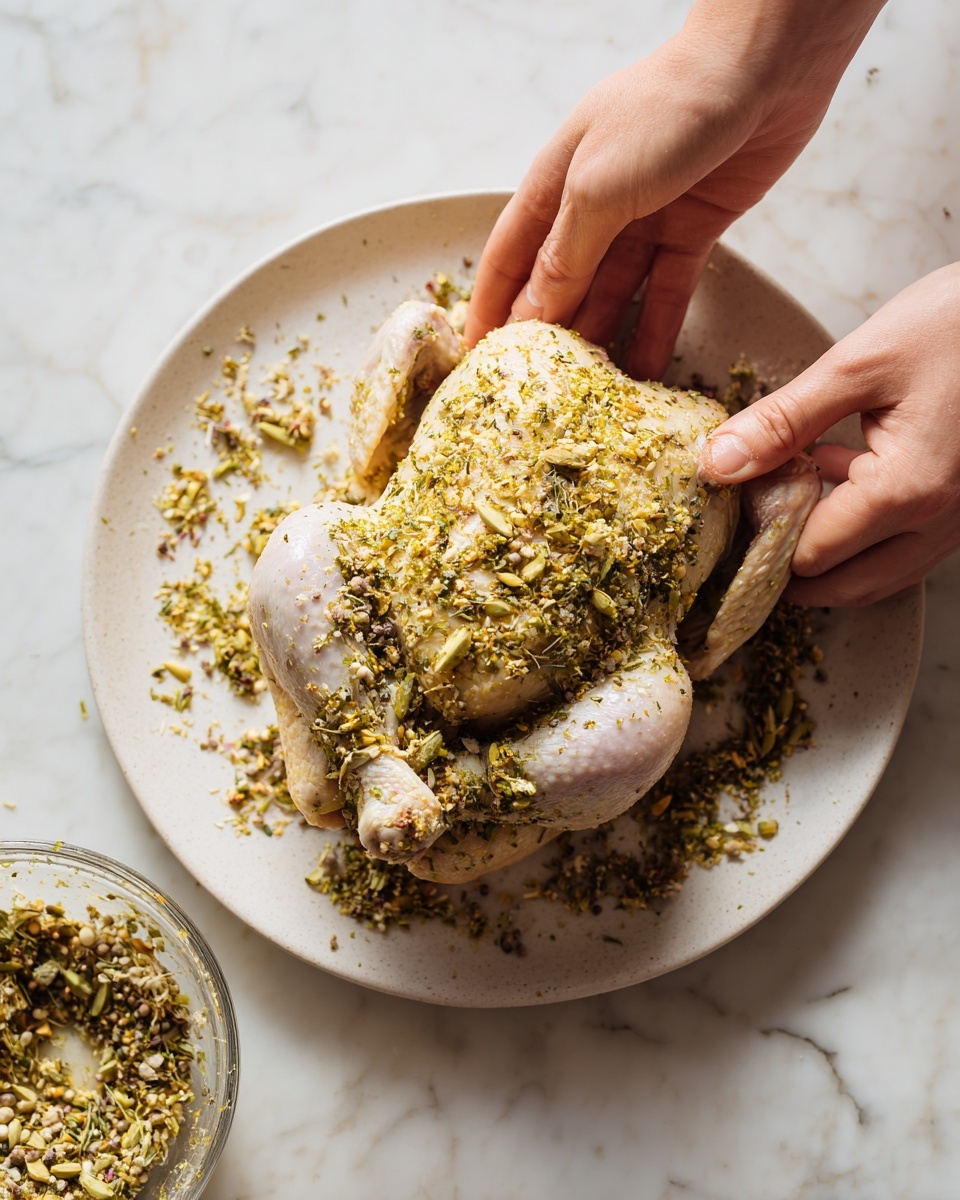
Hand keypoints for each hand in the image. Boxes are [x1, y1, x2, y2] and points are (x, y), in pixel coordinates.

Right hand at [465, 0, 883, 378]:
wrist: (762, 63)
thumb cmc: (666, 108)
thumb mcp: (597, 189)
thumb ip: (564, 257)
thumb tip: (532, 316)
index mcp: (554, 186)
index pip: (509, 261)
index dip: (491, 311)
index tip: (478, 363)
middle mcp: (592, 206)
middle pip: (559, 284)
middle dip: (548, 338)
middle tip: (538, 394)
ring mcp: (642, 219)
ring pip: (612, 295)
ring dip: (601, 342)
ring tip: (590, 396)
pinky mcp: (691, 229)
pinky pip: (665, 292)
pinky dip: (656, 330)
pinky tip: (645, 371)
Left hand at [699, 263, 959, 605]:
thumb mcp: (858, 364)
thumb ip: (783, 421)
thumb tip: (719, 464)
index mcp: (908, 491)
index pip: (810, 555)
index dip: (761, 544)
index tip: (731, 516)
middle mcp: (942, 521)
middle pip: (846, 585)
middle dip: (790, 571)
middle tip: (748, 534)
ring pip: (881, 574)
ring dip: (830, 554)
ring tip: (791, 498)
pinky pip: (908, 545)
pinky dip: (866, 531)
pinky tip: (840, 472)